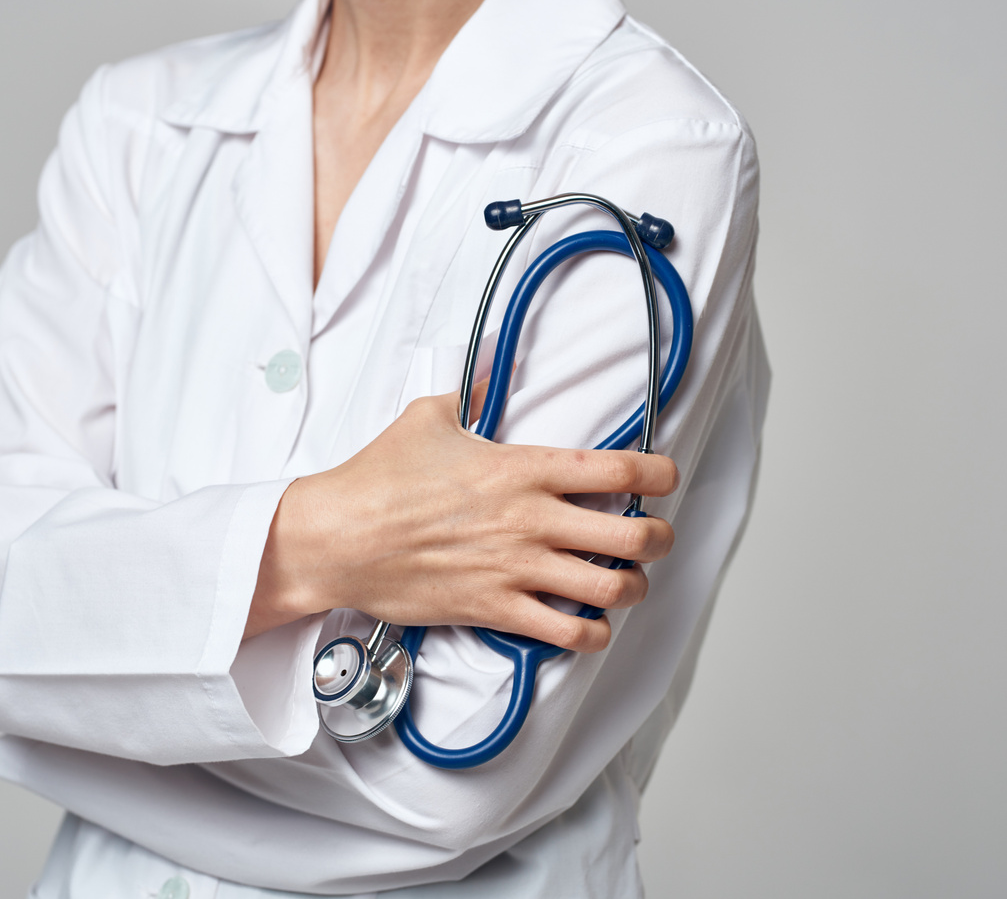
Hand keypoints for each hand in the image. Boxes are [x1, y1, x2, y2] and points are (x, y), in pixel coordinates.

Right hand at [246, 383, 677, 651]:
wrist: (338, 538)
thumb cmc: (380, 478)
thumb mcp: (430, 416)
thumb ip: (474, 392)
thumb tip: (491, 372)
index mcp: (526, 468)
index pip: (620, 469)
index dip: (660, 473)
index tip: (668, 476)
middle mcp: (533, 520)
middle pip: (635, 535)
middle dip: (660, 539)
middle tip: (656, 537)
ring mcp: (518, 569)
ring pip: (612, 589)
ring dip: (632, 587)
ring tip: (626, 582)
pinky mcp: (497, 610)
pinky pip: (567, 635)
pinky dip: (590, 634)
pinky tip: (587, 624)